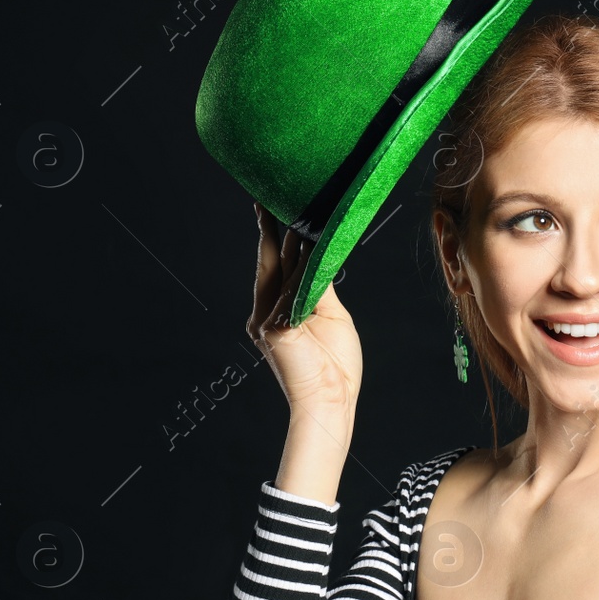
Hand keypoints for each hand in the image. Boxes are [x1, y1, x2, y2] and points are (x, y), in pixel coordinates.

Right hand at [247, 202, 361, 414]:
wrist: (331, 401)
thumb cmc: (334, 365)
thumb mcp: (329, 314)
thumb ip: (317, 283)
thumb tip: (317, 250)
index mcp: (276, 309)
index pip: (276, 264)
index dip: (274, 236)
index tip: (273, 207)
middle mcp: (264, 312)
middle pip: (270, 262)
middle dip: (270, 229)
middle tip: (270, 197)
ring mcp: (266, 321)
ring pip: (281, 272)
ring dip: (292, 241)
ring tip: (299, 212)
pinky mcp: (274, 330)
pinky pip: (290, 292)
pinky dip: (301, 270)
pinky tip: (308, 245)